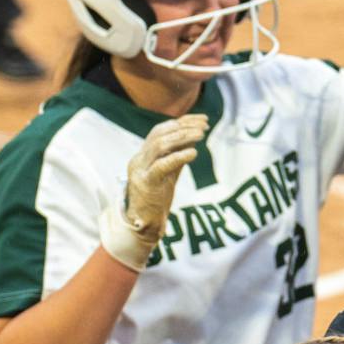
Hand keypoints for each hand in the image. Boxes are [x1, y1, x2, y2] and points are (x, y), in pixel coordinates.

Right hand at [102, 114, 205, 270]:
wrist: (143, 224)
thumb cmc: (156, 199)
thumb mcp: (169, 174)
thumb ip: (177, 156)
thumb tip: (194, 138)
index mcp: (143, 155)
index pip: (160, 131)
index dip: (181, 123)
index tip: (202, 119)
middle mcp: (139, 160)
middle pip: (159, 135)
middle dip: (183, 127)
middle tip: (204, 126)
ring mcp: (140, 171)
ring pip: (159, 146)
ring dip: (182, 138)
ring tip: (201, 135)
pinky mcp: (146, 184)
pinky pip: (162, 166)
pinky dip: (178, 157)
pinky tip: (194, 153)